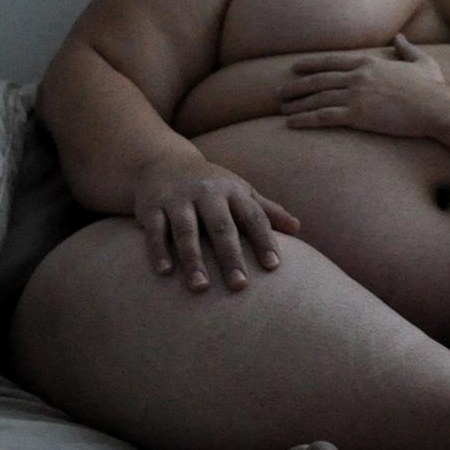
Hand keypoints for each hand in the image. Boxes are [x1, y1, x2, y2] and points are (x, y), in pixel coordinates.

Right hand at [132, 153, 299, 293]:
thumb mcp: (239, 191)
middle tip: (240, 287)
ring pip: (186, 231)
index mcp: (232, 191)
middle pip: (220, 227)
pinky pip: (155, 230)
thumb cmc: (210, 184)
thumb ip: (266, 210)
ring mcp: (177, 199)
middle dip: (230, 256)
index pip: (252, 217)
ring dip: (193, 259)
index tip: (273, 267)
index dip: (264, 240)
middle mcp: (206, 193)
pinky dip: (158, 250)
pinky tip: (165, 272)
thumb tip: (297, 228)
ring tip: (201, 287)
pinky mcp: (152, 207)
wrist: (162, 162)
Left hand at [278, 34, 448, 137]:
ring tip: (281, 108)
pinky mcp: (357, 115)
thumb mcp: (421, 62)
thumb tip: (400, 38)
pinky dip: (305, 118)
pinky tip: (291, 122)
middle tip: (278, 91)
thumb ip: (407, 49)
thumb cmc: (433, 88)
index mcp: (369, 62)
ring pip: (317, 98)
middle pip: (318, 79)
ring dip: (296, 103)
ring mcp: (356, 94)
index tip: (294, 67)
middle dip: (295, 85)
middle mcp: (358, 75)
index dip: (310, 64)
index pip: (331, 61)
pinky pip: (323, 116)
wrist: (437, 108)